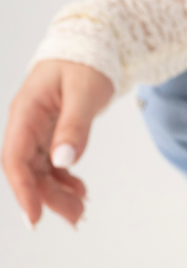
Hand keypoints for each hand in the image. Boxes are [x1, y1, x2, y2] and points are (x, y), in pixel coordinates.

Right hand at [3, 60, 113, 226]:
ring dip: (58, 193)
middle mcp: (26, 124)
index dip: (23, 190)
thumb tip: (64, 160)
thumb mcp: (84, 93)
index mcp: (26, 112)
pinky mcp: (50, 135)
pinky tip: (80, 191)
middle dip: (48, 197)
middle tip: (75, 219)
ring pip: (40, 172)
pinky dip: (64, 181)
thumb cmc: (85, 64)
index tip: (34, 217)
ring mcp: (37, 131)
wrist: (90, 49)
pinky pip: (51, 165)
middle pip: (28, 171)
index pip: (15, 158)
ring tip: (81, 210)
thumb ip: (74, 126)